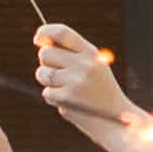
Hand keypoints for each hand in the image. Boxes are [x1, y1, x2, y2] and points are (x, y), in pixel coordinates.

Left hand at [30, 21, 144, 135]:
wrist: (115, 119)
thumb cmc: (99, 90)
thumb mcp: (92, 65)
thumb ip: (70, 53)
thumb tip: (42, 42)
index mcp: (90, 52)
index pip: (62, 33)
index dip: (45, 32)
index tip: (37, 39)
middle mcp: (84, 64)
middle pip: (45, 53)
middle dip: (45, 63)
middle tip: (59, 74)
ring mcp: (75, 81)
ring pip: (42, 73)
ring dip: (47, 82)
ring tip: (65, 88)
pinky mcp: (67, 98)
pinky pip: (47, 92)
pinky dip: (53, 98)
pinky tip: (69, 102)